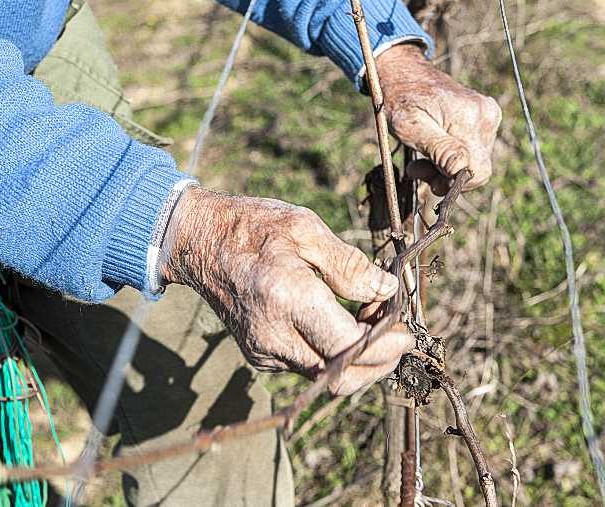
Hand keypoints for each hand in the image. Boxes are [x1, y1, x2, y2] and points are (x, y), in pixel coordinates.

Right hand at [160, 187, 410, 394]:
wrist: (196, 242)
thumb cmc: (252, 227)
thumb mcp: (305, 228)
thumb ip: (349, 265)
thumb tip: (387, 292)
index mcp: (288, 298)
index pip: (350, 347)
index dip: (386, 347)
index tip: (407, 333)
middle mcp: (274, 335)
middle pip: (341, 377)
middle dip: (378, 363)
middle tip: (396, 333)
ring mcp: (263, 350)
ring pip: (325, 377)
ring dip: (356, 359)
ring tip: (368, 319)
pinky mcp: (259, 355)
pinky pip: (307, 367)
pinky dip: (332, 354)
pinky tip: (339, 321)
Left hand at [377, 43, 501, 191]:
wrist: (404, 73)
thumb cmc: (401, 99)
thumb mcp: (410, 127)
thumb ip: (438, 148)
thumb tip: (461, 170)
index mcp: (471, 117)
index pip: (477, 172)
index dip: (453, 182)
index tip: (427, 177)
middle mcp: (487, 116)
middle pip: (476, 168)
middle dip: (446, 175)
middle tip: (418, 168)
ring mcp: (489, 115)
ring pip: (474, 161)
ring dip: (447, 167)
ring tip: (422, 156)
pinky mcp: (485, 117)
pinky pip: (474, 150)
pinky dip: (453, 155)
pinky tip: (434, 146)